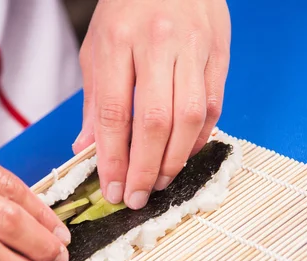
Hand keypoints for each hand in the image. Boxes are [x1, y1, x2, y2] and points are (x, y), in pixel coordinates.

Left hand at [73, 0, 230, 208]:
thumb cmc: (126, 9)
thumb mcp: (97, 48)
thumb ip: (94, 102)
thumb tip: (86, 150)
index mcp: (118, 42)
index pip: (115, 113)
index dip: (113, 159)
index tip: (112, 189)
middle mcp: (159, 44)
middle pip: (155, 121)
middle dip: (145, 168)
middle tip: (136, 197)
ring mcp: (195, 48)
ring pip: (191, 118)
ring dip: (175, 159)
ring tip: (159, 182)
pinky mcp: (219, 53)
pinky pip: (214, 105)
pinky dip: (200, 138)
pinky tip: (184, 154)